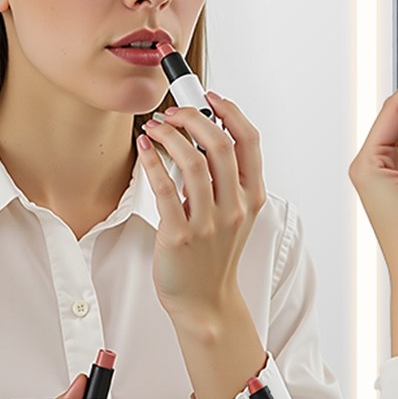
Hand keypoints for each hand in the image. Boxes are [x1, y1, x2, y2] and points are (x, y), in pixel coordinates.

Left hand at [136, 93, 266, 320]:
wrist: (205, 301)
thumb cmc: (215, 253)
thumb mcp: (235, 214)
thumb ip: (228, 179)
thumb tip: (206, 134)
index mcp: (252, 197)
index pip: (249, 141)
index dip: (230, 112)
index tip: (209, 97)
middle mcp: (235, 208)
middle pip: (220, 145)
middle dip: (193, 117)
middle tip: (173, 112)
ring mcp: (208, 223)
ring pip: (192, 163)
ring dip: (169, 136)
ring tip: (155, 128)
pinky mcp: (179, 235)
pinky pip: (164, 188)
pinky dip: (152, 160)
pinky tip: (144, 148)